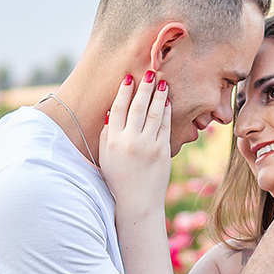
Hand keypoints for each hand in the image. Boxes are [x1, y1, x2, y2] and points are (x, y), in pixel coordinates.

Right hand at [98, 72, 171, 213]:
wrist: (138, 201)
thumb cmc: (118, 178)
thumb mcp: (105, 156)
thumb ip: (106, 133)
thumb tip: (110, 111)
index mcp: (114, 141)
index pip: (118, 109)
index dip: (123, 92)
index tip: (129, 78)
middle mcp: (131, 141)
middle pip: (138, 107)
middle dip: (144, 88)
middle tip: (150, 73)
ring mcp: (149, 145)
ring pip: (155, 114)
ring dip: (159, 96)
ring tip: (162, 82)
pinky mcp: (163, 150)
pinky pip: (166, 126)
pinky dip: (167, 112)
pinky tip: (168, 102)